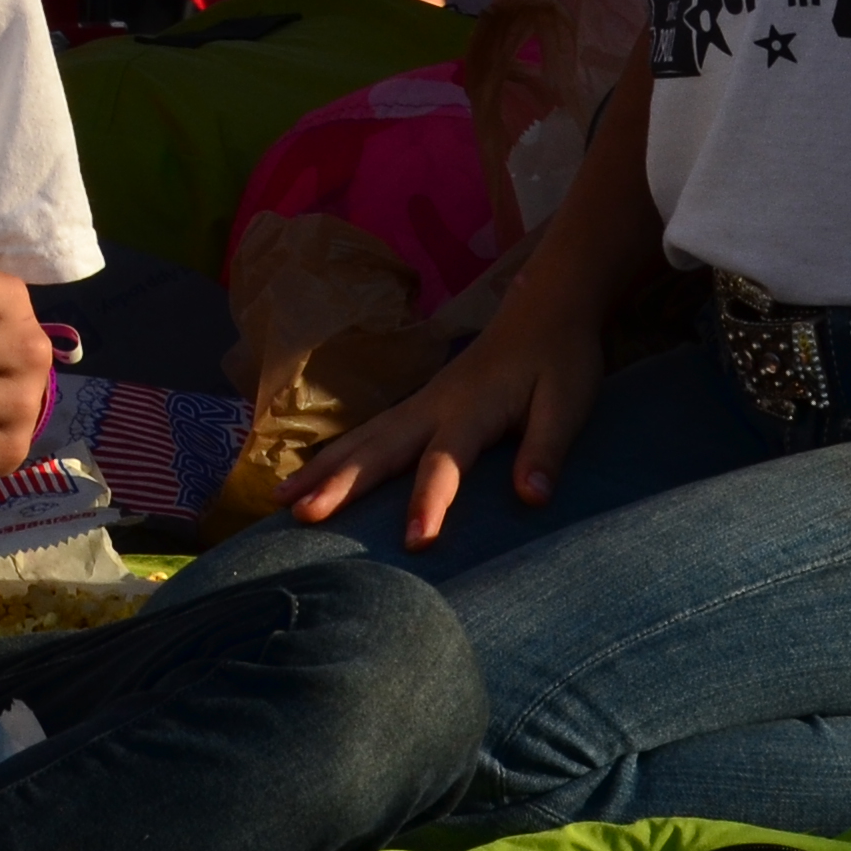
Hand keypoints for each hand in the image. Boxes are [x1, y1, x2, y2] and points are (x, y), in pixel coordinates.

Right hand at [277, 285, 600, 545]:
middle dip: (340, 482)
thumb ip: (546, 449)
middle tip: (302, 514)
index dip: (429, 501)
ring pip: (363, 439)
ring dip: (322, 468)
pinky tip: (311, 476)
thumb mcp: (568, 404)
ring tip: (282, 500)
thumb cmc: (560, 360)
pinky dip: (335, 455)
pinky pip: (368, 434)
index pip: (445, 462)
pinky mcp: (417, 407)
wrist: (543, 308)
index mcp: (472, 409)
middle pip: (380, 448)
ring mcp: (419, 404)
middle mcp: (433, 405)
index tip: (414, 542)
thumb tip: (531, 498)